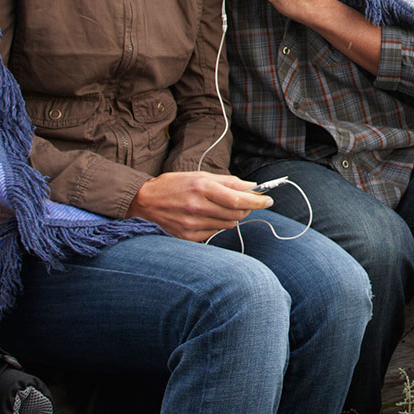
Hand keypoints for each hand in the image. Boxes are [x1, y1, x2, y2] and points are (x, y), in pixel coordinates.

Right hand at [129, 172, 270, 240]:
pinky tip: (206, 217)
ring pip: (228, 224)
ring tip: (219, 208)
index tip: (268, 200)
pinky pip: (214, 233)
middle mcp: (198, 207)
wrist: (144, 202)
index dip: (257, 201)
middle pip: (237, 213)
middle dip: (246, 208)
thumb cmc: (174, 185)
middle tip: (244, 202)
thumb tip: (252, 186)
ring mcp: (193, 224)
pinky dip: (217, 225)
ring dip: (232, 216)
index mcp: (202, 188)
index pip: (239, 199)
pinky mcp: (188, 237)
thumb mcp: (200, 176)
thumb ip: (228, 182)